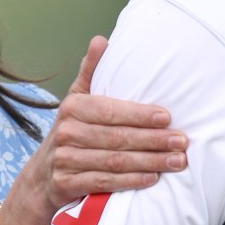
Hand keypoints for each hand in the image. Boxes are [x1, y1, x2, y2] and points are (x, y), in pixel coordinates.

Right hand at [37, 35, 187, 208]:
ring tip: (177, 161)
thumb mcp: (76, 99)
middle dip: (153, 140)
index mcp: (73, 108)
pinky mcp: (67, 184)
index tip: (167, 117)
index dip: (140, 115)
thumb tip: (101, 40)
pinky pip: (105, 182)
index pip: (111, 110)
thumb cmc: (71, 131)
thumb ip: (91, 71)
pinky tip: (153, 178)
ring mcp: (65, 160)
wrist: (42, 176)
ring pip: (115, 161)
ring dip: (150, 162)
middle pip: (118, 138)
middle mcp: (67, 132)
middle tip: (181, 142)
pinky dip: (131, 181)